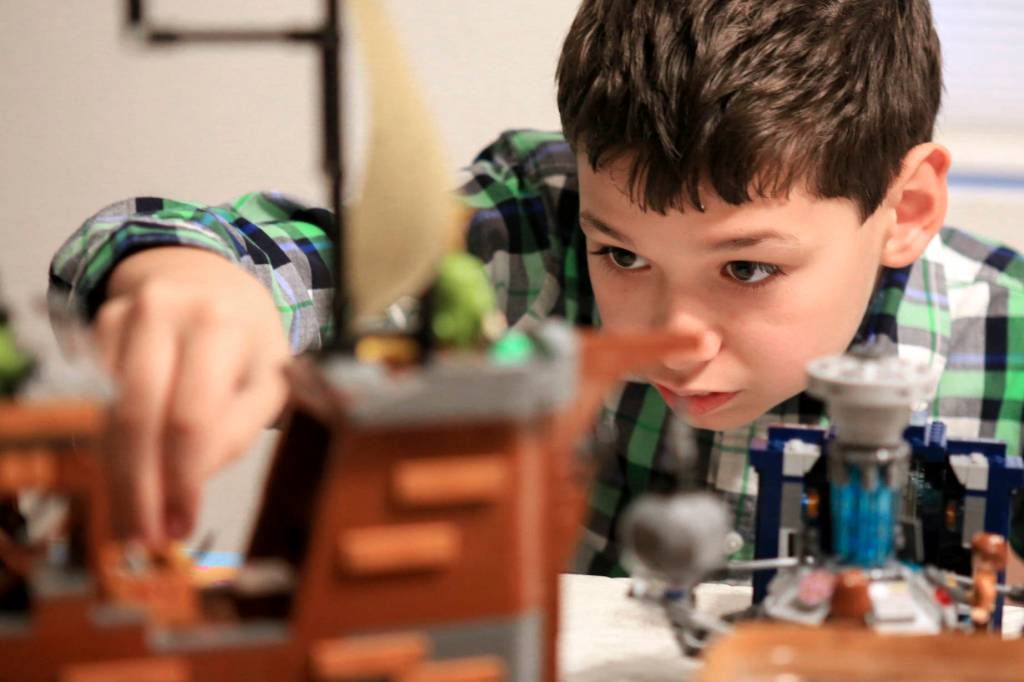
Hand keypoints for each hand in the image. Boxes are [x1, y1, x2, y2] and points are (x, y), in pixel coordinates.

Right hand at [94, 247, 289, 545]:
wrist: (210, 279)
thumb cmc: (247, 341)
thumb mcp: (268, 380)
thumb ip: (234, 431)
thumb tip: (182, 490)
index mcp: (226, 326)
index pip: (193, 418)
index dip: (183, 480)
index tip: (181, 526)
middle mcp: (171, 312)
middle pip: (140, 416)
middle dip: (140, 488)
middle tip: (144, 538)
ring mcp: (128, 313)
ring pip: (112, 411)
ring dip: (121, 473)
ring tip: (134, 519)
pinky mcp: (101, 323)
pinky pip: (100, 397)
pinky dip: (115, 441)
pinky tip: (131, 470)